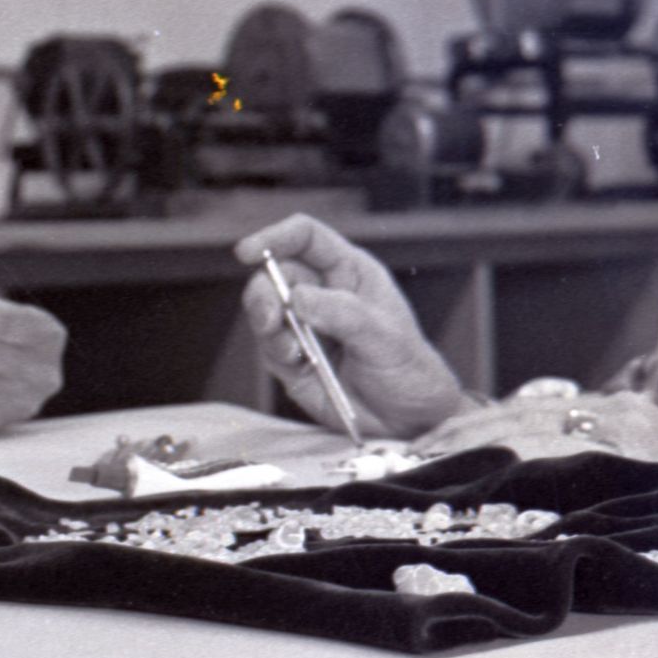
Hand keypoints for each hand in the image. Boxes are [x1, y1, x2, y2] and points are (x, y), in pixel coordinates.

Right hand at [232, 213, 466, 439]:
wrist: (406, 421)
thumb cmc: (408, 370)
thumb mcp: (384, 338)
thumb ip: (343, 314)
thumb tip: (298, 298)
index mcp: (350, 272)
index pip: (306, 238)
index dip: (276, 236)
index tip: (248, 252)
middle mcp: (322, 292)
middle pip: (275, 274)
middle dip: (264, 293)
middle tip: (270, 319)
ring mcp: (305, 326)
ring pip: (265, 309)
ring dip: (268, 327)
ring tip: (294, 352)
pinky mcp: (292, 359)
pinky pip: (268, 346)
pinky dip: (276, 353)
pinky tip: (300, 366)